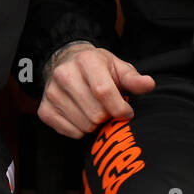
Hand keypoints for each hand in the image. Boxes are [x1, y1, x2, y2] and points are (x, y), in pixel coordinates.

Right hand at [37, 41, 155, 138]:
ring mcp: (52, 92)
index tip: (127, 112)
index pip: (103, 91)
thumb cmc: (97, 67)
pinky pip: (70, 132)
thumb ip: (133, 78)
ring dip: (95, 125)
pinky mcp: (44, 109)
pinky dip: (80, 130)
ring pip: (83, 125)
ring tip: (95, 111)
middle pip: (95, 113)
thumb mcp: (117, 67)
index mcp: (86, 61)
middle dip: (107, 117)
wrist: (66, 63)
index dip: (120, 108)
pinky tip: (82, 117)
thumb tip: (148, 84)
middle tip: (108, 110)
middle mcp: (64, 74)